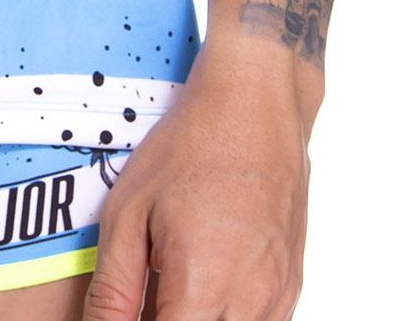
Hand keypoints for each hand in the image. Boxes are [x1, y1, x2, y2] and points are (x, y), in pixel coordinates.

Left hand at [83, 31, 315, 317]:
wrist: (255, 105)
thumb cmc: (190, 148)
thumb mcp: (128, 213)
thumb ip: (113, 290)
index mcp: (203, 287)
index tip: (124, 312)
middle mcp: (250, 304)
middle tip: (144, 297)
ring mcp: (278, 299)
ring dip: (196, 320)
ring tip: (167, 287)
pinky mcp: (291, 289)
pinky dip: (225, 317)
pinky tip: (200, 286)